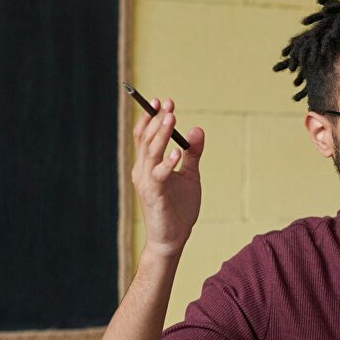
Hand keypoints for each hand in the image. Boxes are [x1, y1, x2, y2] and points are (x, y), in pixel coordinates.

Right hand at [131, 97, 204, 257]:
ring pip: (150, 153)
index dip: (151, 117)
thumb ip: (193, 154)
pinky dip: (167, 163)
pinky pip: (159, 175)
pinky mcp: (154, 196)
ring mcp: (146, 183)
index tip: (163, 101)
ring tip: (171, 118)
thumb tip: (197, 129)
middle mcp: (142, 171)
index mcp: (148, 165)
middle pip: (146, 139)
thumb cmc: (179, 208)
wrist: (173, 238)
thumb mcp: (190, 176)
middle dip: (156, 120)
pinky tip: (177, 153)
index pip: (145, 136)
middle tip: (168, 104)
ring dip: (161, 135)